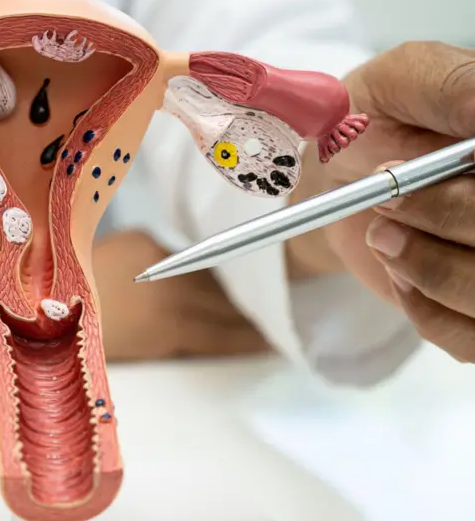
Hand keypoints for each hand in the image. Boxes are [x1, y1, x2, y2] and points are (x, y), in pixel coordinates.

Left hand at [93, 231, 267, 359]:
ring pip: (207, 274)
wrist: (37, 294)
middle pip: (224, 300)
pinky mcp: (145, 237)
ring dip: (224, 287)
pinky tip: (201, 275)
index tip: (272, 342)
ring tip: (242, 299)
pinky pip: (180, 255)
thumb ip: (178, 343)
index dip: (251, 338)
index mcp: (168, 326)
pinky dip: (191, 267)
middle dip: (246, 311)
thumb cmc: (79, 336)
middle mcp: (169, 288)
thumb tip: (213, 338)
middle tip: (268, 320)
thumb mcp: (137, 352)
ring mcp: (157, 257)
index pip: (225, 332)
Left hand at [303, 42, 474, 361]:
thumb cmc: (374, 122)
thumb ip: (449, 85)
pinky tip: (402, 273)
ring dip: (432, 268)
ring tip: (387, 234)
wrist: (337, 179)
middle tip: (389, 199)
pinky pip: (469, 341)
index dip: (471, 196)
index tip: (433, 166)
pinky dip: (424, 309)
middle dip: (450, 216)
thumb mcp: (402, 79)